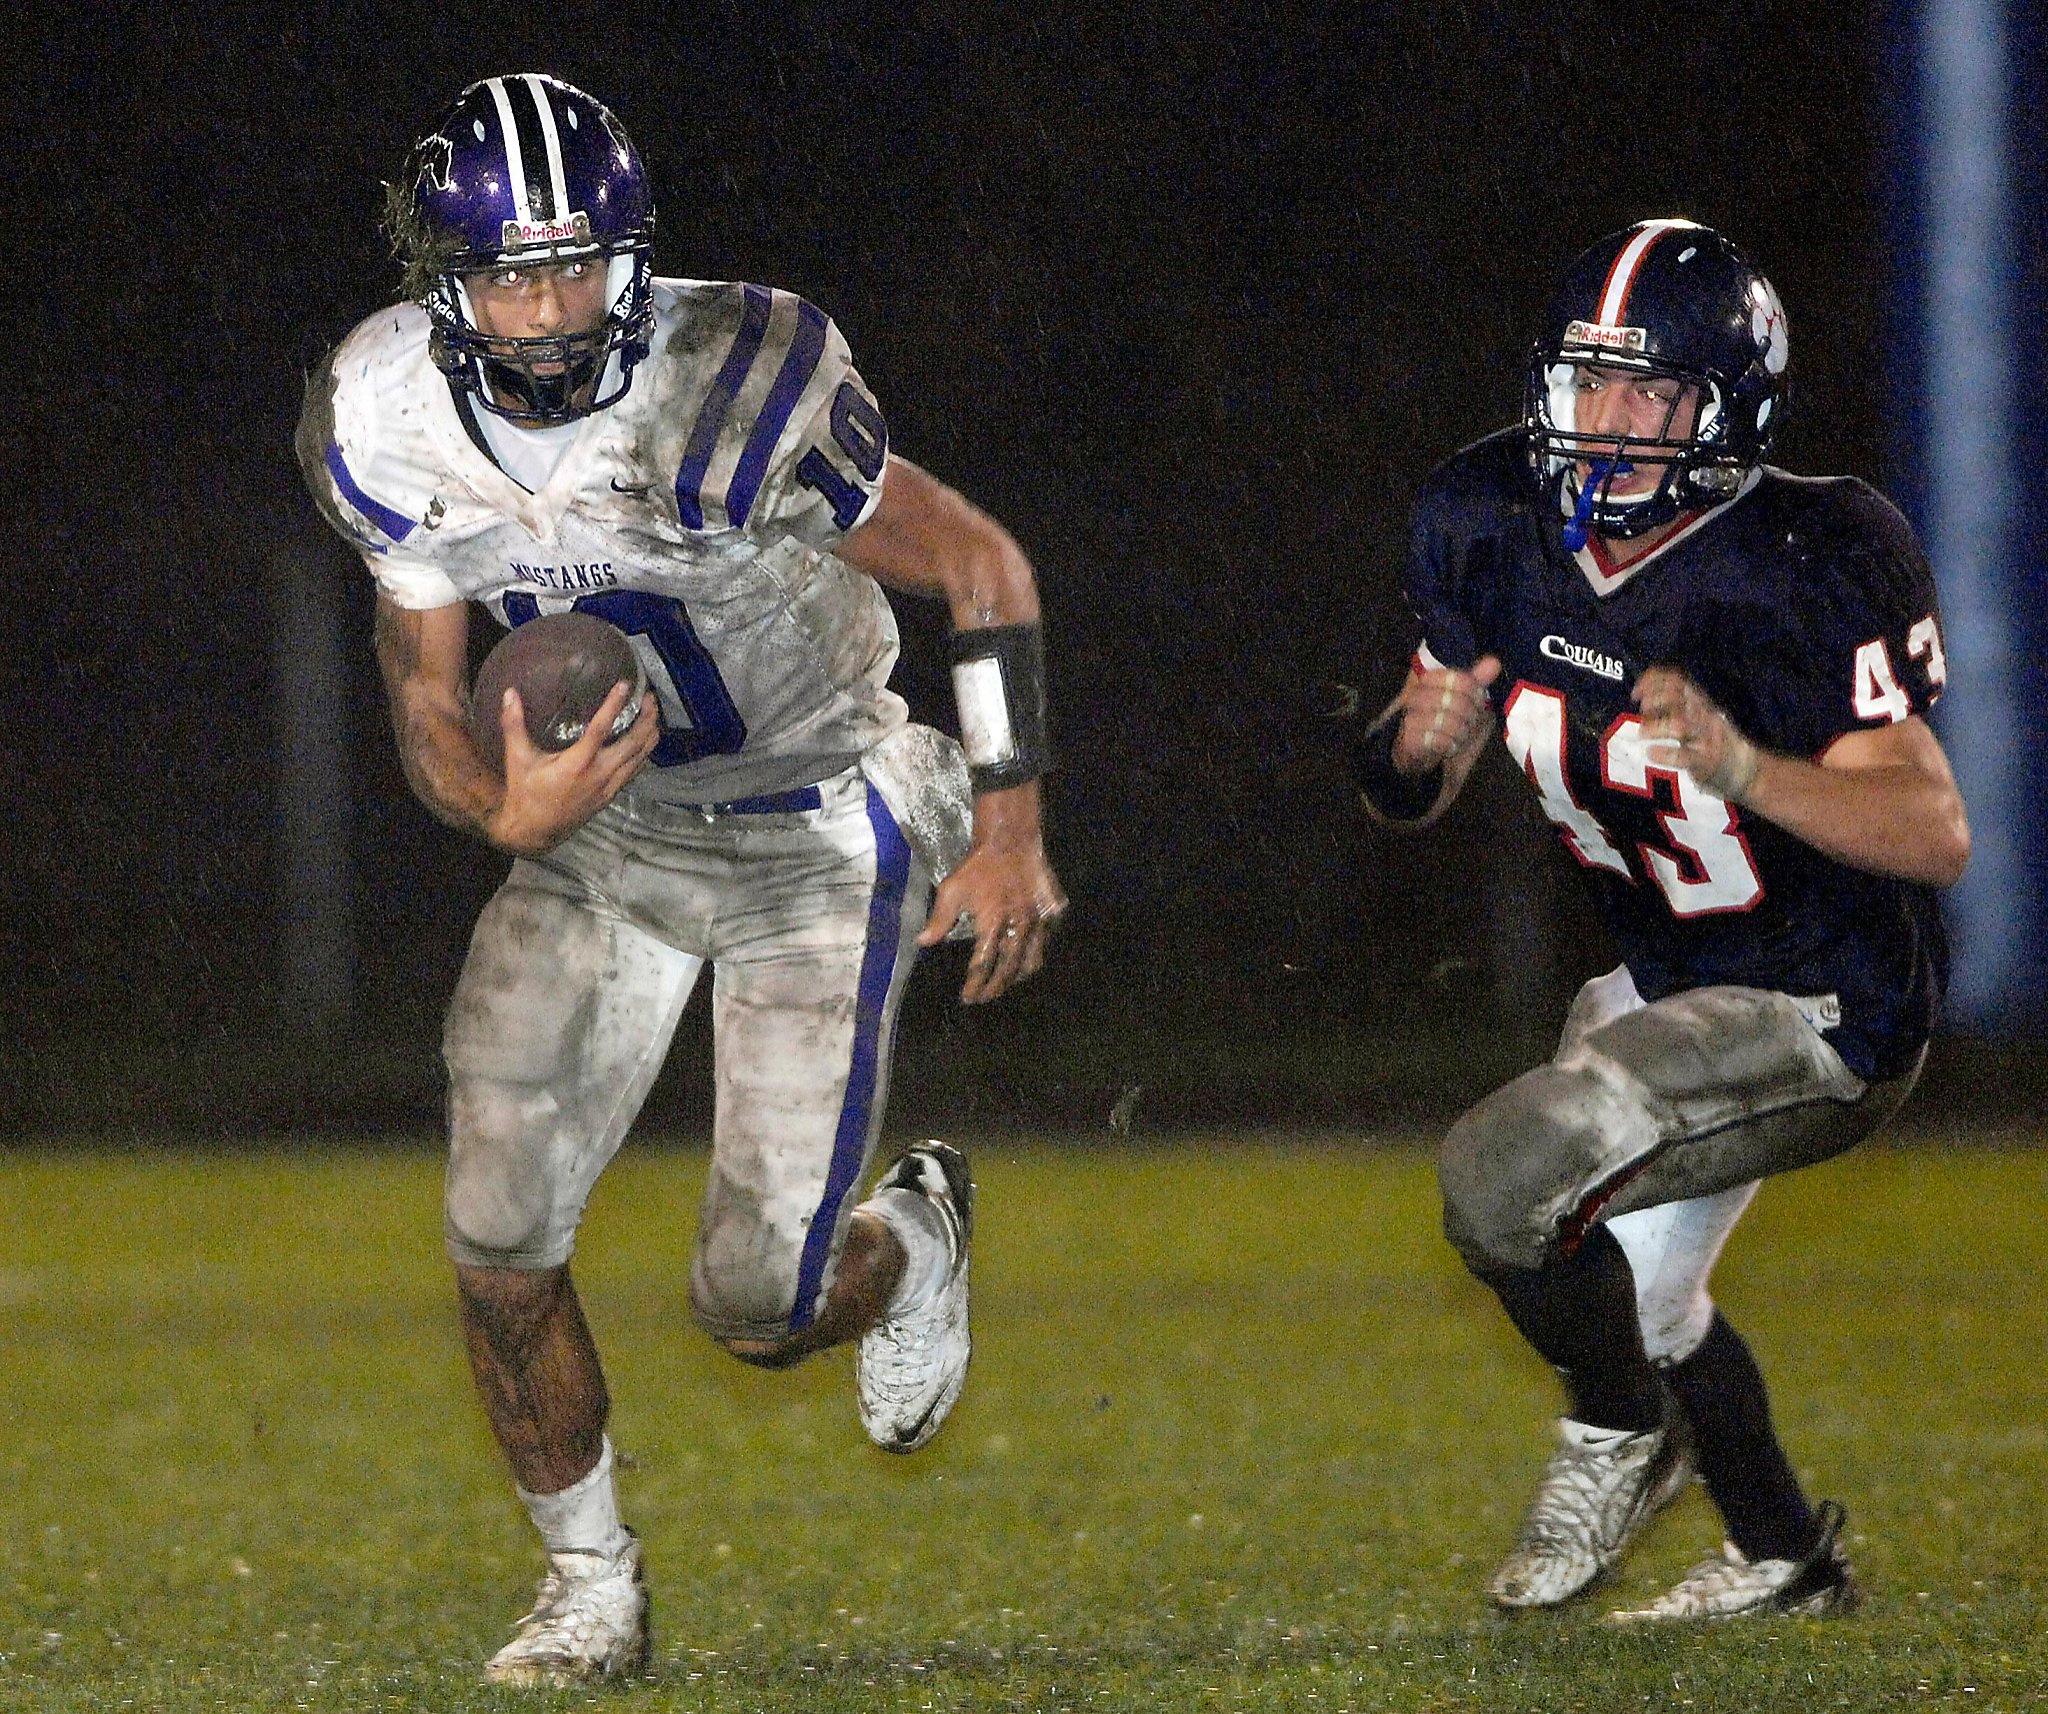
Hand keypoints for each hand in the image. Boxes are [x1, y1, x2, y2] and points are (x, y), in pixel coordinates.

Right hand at [484, 681, 658, 853]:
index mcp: (577, 763)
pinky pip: (634, 771)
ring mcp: (608, 787)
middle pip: (633, 744)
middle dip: (646, 719)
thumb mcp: (517, 758)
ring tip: (653, 714)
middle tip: (649, 697)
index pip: (601, 728)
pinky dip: (643, 754)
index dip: (614, 705)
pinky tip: (645, 742)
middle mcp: (599, 774)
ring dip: (649, 735)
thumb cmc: (524, 794)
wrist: (534, 832)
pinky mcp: (610, 795)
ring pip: (639, 758)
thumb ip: (513, 724)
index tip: (625, 685)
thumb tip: (509, 693)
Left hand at [918, 836, 1065, 1004]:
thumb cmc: (978, 866)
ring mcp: (1039, 921)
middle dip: (995, 988)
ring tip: (1006, 983)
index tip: (968, 997)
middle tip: (984, 997)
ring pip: (1032, 961)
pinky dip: (1034, 954)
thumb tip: (921, 943)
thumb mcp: (952, 890)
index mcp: (992, 924)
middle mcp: (1018, 927)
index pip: (983, 965)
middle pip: (1009, 970)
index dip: (975, 986)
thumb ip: (938, 920)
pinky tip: (1025, 957)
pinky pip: (1046, 942)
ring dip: (1017, 977)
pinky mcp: (1053, 913)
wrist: (1010, 840)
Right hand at [1392, 655, 1501, 772]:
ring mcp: (1409, 716)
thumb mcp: (1465, 699)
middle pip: (1455, 699)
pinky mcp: (1408, 738)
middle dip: (1469, 714)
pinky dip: (1449, 744)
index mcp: (1428, 679)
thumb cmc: (1446, 721)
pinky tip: (1449, 745)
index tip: (1475, 701)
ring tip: (1459, 735)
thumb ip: (1477, 680)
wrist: (1421, 752)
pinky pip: (1437, 739)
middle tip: (1469, 721)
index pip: (1458, 679)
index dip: (1473, 692)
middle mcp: (1414, 694)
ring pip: (1446, 720)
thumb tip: (1494, 663)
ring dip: (1460, 731)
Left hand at [1634, 666, 1759, 800]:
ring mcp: (1705, 739)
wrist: (1745, 770)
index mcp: (1700, 703)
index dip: (1654, 681)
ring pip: (1680, 725)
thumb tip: (1644, 697)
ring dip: (1656, 726)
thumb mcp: (1699, 715)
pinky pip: (1685, 756)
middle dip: (1655, 700)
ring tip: (1643, 733)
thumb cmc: (1712, 742)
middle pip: (1678, 698)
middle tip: (1643, 712)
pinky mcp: (1706, 762)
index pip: (1678, 681)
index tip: (1636, 693)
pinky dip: (1666, 754)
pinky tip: (1652, 753)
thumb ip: (1677, 704)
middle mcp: (1703, 716)